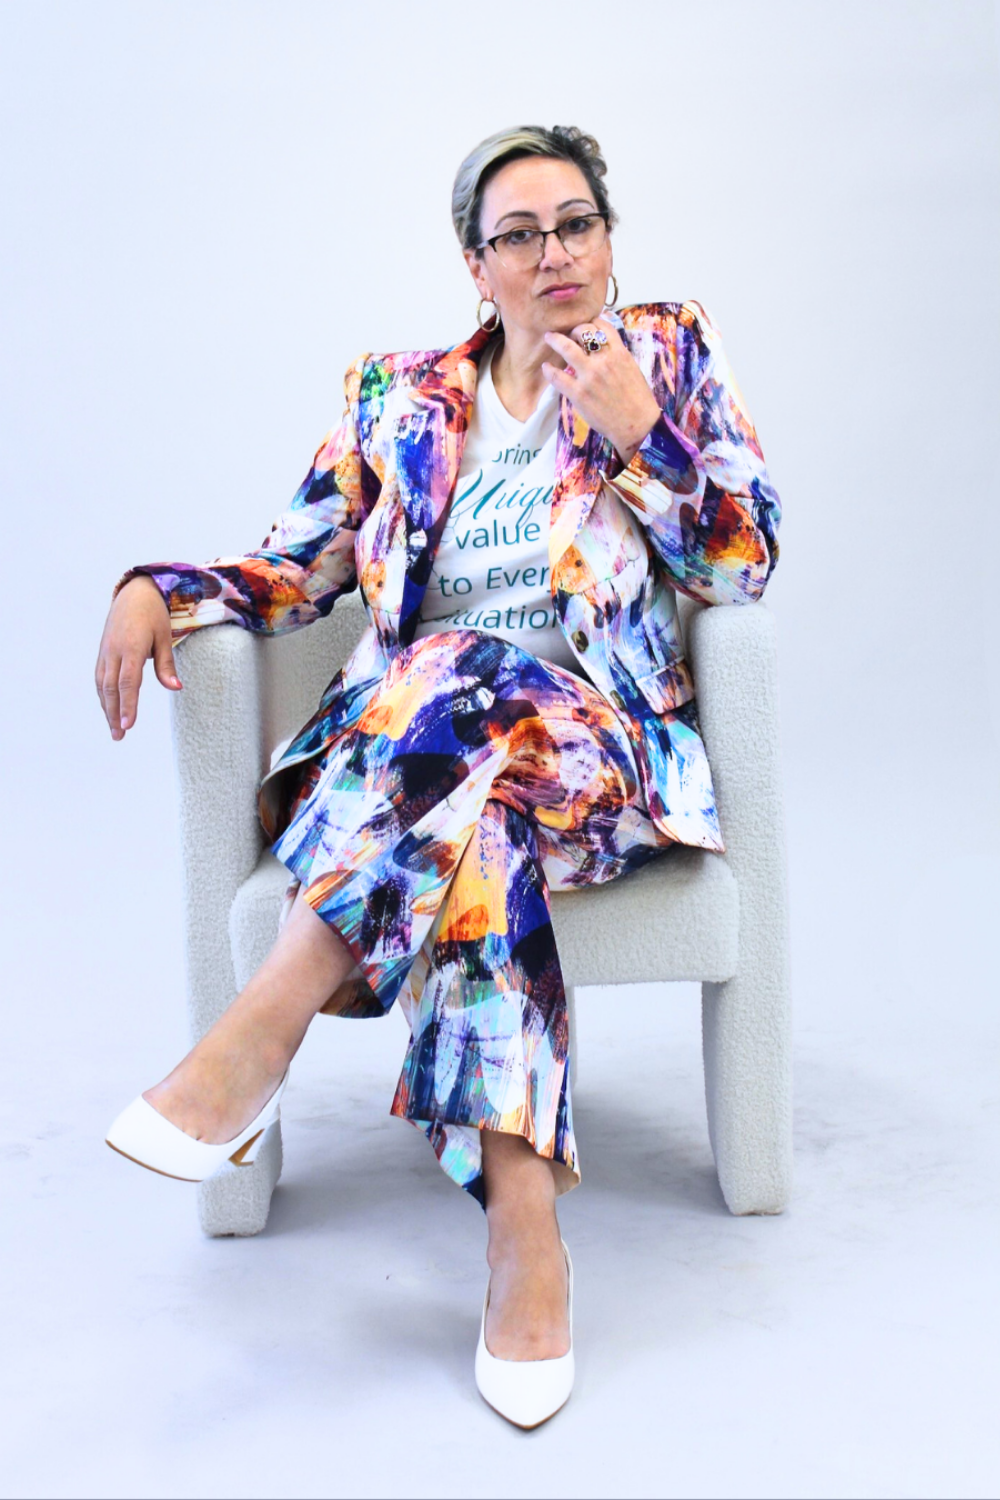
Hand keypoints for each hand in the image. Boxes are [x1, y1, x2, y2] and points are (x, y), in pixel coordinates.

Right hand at [95, 576, 179, 740]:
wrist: (134, 593)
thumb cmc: (153, 615)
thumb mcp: (164, 637)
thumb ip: (166, 664)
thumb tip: (176, 688)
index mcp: (131, 647)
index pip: (128, 682)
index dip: (127, 704)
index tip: (128, 725)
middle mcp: (113, 651)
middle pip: (111, 688)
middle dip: (115, 713)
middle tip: (120, 736)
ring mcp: (105, 651)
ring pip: (102, 685)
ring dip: (107, 708)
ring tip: (115, 730)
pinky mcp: (102, 652)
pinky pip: (99, 678)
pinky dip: (103, 696)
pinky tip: (109, 710)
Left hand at [541, 316, 661, 465]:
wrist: (637, 425)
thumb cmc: (638, 401)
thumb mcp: (632, 370)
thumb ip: (618, 356)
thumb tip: (607, 347)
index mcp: (619, 353)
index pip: (602, 325)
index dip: (591, 322)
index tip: (585, 324)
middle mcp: (604, 361)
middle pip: (583, 331)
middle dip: (573, 330)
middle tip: (568, 334)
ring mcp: (590, 377)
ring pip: (567, 348)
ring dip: (555, 340)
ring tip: (549, 338)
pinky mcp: (578, 394)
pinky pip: (558, 377)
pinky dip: (549, 370)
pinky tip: (546, 368)